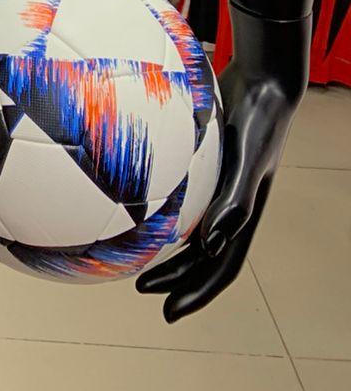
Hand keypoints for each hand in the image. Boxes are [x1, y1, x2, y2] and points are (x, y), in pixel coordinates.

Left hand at [137, 7, 307, 320]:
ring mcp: (215, 184)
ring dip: (164, 244)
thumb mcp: (249, 156)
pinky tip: (126, 197)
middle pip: (201, 254)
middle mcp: (228, 204)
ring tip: (130, 253)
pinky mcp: (202, 163)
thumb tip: (210, 243)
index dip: (197, 293)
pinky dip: (157, 202)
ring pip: (188, 224)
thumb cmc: (261, 114)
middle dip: (175, 278)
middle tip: (142, 289)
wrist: (262, 76)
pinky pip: (178, 190)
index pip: (220, 267)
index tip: (169, 313)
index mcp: (243, 214)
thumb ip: (235, 197)